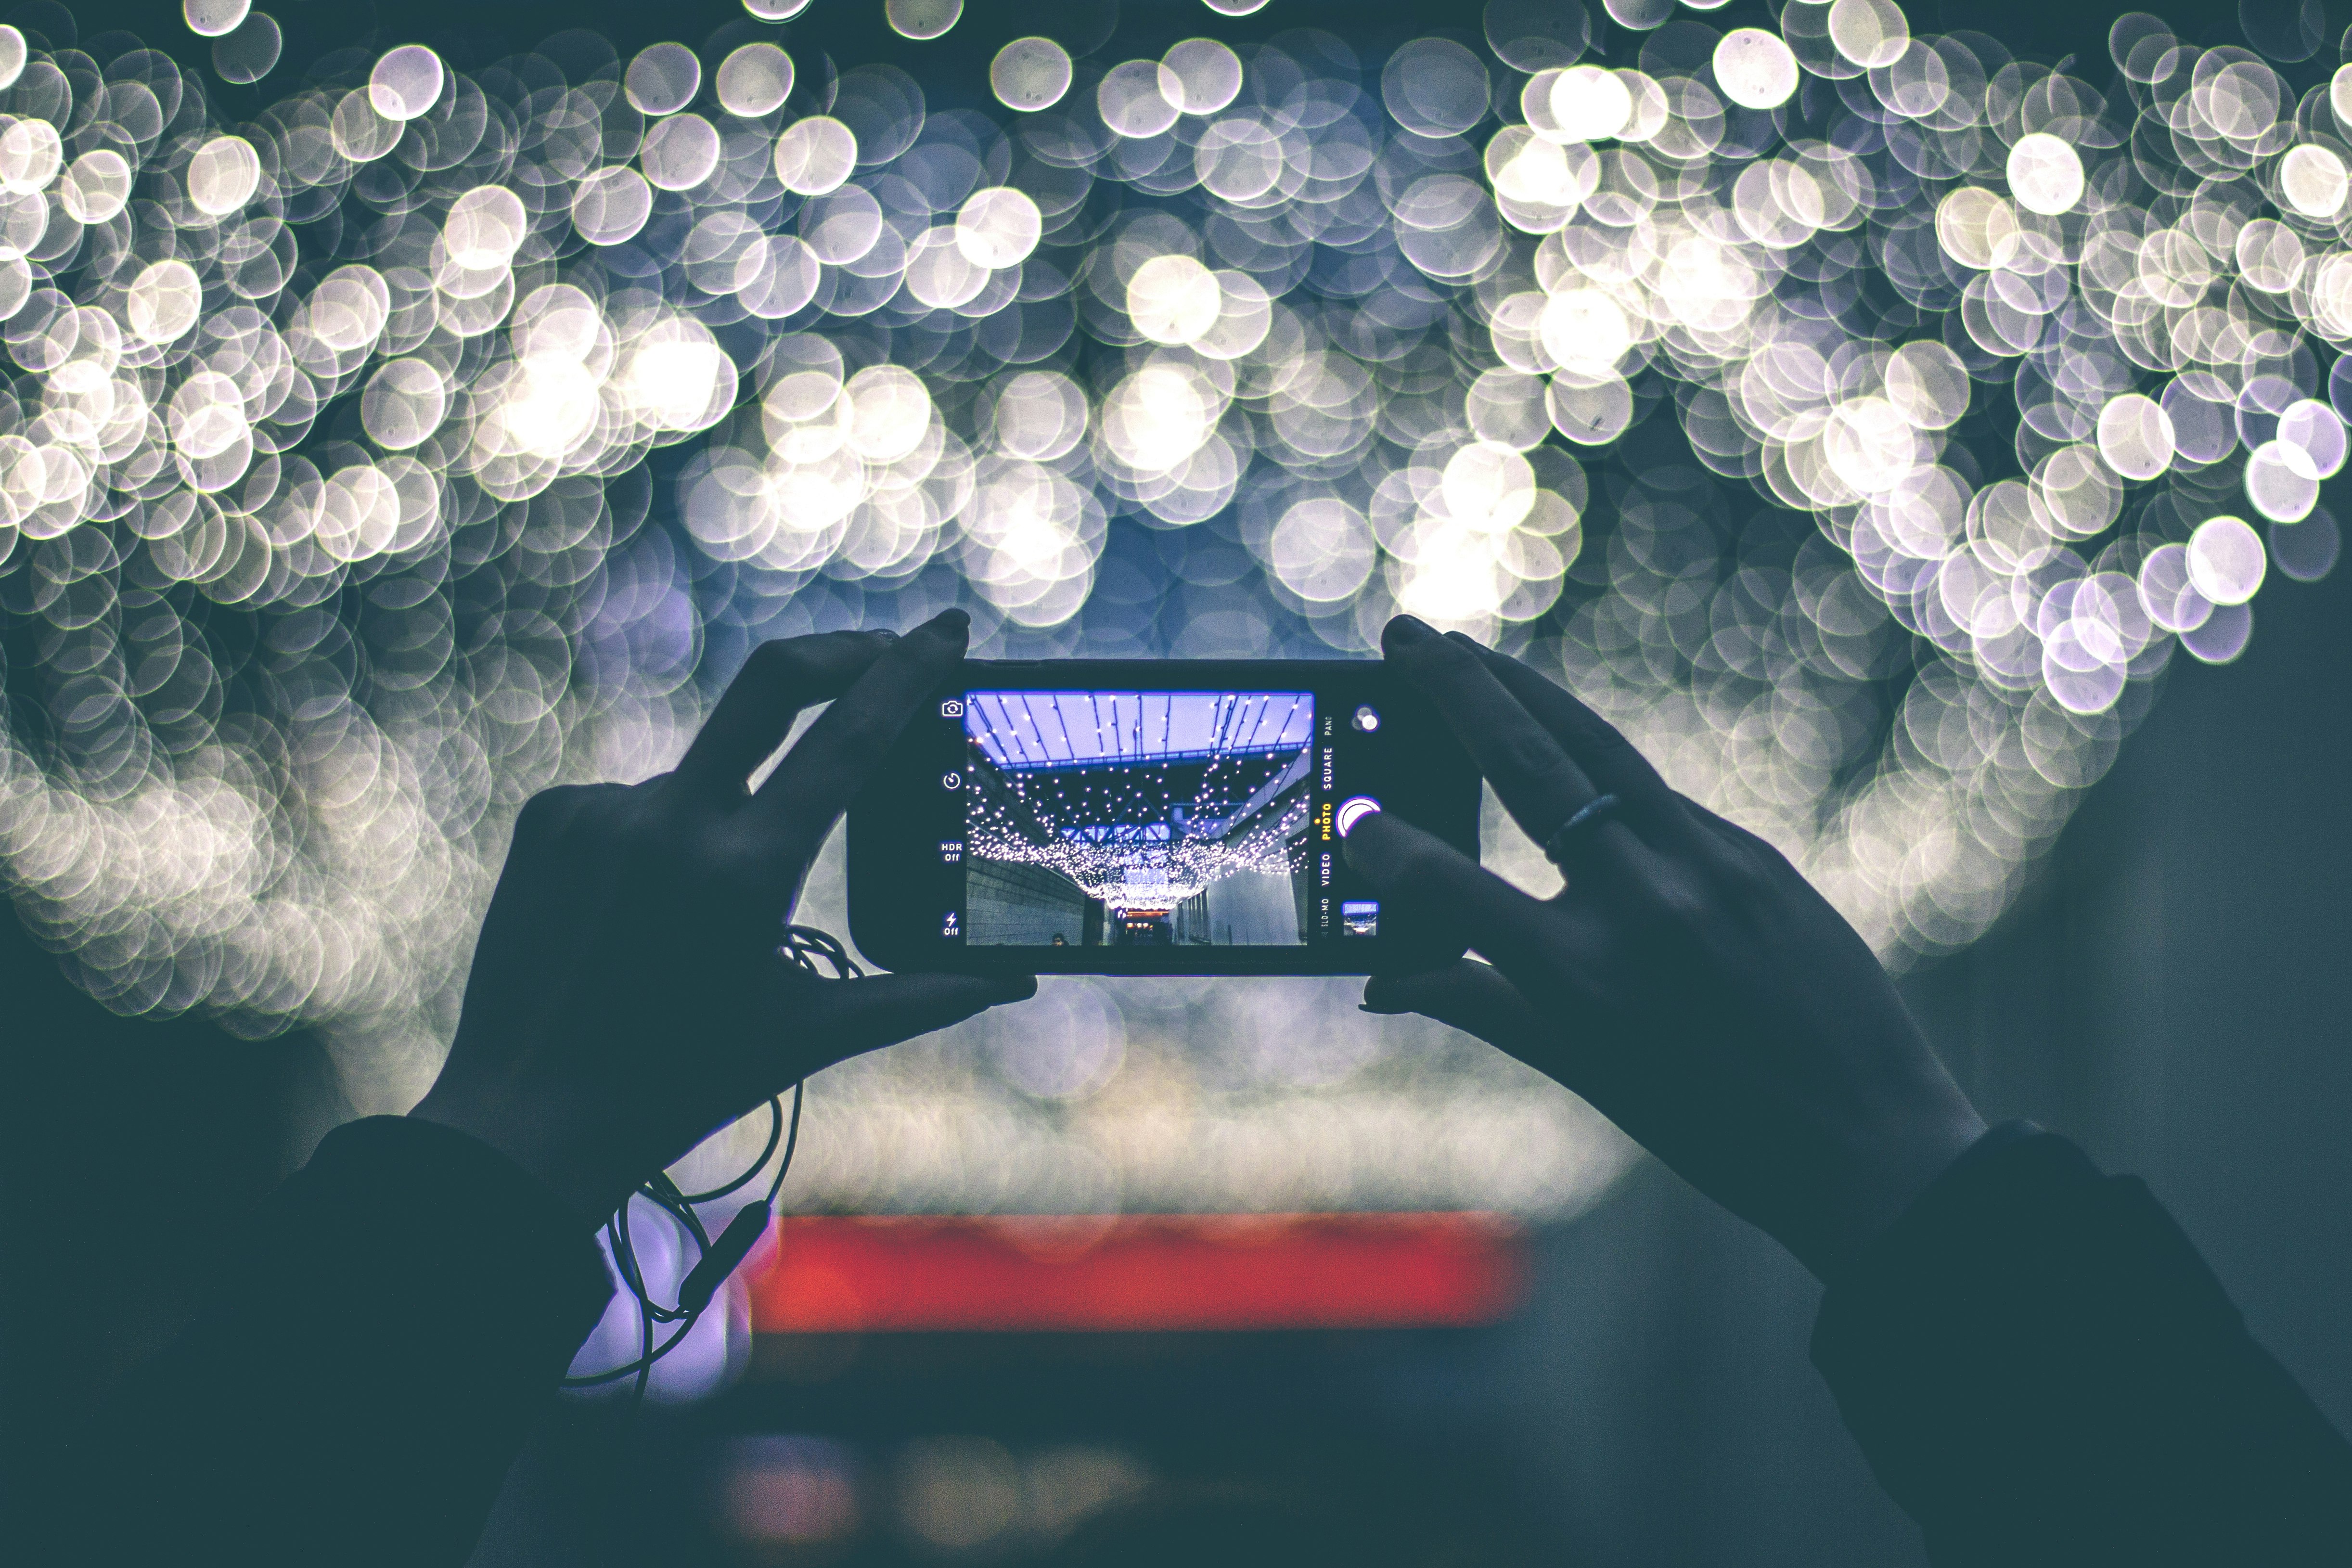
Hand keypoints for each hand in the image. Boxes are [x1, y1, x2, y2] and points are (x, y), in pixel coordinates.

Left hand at [410, 611, 1031, 1225]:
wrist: (526, 1121)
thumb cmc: (680, 1084)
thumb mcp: (808, 1036)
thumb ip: (920, 998)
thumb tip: (1011, 979)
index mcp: (746, 872)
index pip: (848, 738)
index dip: (908, 672)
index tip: (947, 631)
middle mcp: (670, 824)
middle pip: (771, 681)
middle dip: (842, 652)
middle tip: (888, 648)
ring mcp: (601, 813)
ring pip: (703, 773)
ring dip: (732, 809)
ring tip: (704, 915)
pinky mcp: (549, 818)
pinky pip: (636, 799)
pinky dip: (663, 836)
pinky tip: (643, 912)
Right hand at [1350, 617, 1984, 1280]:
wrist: (1873, 1145)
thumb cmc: (1715, 1127)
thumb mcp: (1584, 1075)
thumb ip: (1483, 1007)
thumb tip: (1384, 982)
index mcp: (1581, 979)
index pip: (1451, 883)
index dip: (1388, 844)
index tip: (1354, 817)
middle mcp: (1641, 906)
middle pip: (1529, 763)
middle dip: (1458, 690)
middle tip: (1405, 635)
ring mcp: (1708, 869)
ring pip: (1600, 748)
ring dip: (1528, 690)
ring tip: (1471, 655)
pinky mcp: (1757, 858)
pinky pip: (1660, 799)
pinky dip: (1603, 769)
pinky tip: (1569, 751)